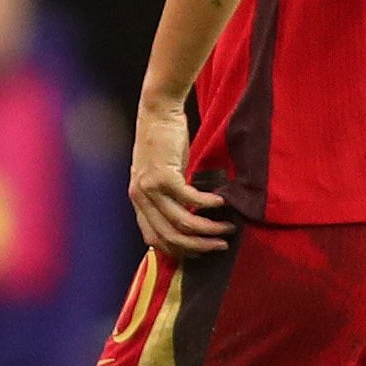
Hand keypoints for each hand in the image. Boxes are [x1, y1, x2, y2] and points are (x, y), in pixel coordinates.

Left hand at [129, 93, 230, 255]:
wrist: (157, 111)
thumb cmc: (163, 142)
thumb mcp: (161, 175)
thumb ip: (168, 197)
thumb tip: (189, 219)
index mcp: (138, 200)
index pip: (153, 240)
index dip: (178, 251)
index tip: (199, 253)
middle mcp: (140, 197)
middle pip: (169, 237)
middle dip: (198, 247)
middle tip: (220, 246)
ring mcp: (150, 188)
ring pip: (182, 222)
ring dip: (209, 229)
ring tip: (227, 228)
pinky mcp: (164, 175)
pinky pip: (191, 200)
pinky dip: (209, 205)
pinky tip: (222, 202)